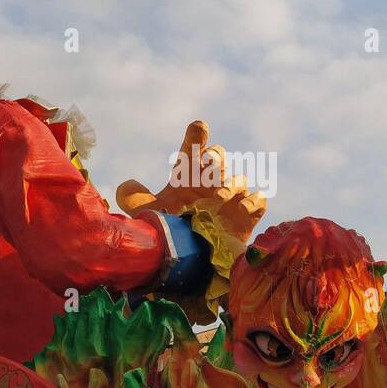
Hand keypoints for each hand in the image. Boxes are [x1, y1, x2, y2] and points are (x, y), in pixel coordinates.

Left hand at [116, 121, 265, 242]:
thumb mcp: (148, 217)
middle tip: (208, 162)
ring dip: (231, 185)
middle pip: (218, 157)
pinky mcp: (247, 216)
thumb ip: (135, 201)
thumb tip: (128, 185)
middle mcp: (210, 182)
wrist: (190, 260)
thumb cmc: (171, 232)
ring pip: (239, 179)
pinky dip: (253, 201)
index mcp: (188, 175)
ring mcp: (231, 198)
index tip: (199, 127)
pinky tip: (242, 209)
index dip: (196, 135)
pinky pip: (257, 200)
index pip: (193, 148)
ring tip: (218, 198)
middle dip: (215, 156)